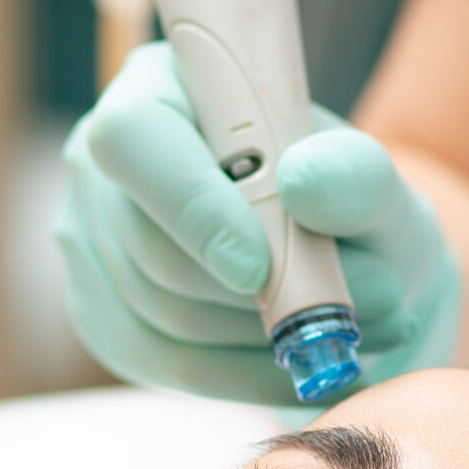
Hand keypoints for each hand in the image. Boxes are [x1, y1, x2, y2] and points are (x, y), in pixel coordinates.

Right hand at [57, 42, 462, 404]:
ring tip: (360, 332)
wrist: (348, 266)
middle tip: (369, 303)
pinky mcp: (107, 318)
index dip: (189, 207)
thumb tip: (304, 181)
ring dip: (269, 338)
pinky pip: (167, 364)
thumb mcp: (376, 182)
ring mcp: (92, 245)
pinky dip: (245, 378)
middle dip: (263, 290)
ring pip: (160, 313)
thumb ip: (356, 174)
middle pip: (148, 246)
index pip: (133, 138)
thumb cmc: (351, 205)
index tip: (262, 268)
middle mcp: (101, 164)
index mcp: (159, 90)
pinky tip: (306, 370)